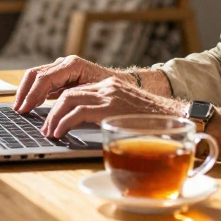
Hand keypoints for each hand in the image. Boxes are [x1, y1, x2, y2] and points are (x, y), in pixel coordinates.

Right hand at [14, 55, 118, 112]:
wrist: (123, 83)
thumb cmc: (113, 89)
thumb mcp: (95, 94)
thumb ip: (75, 99)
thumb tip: (60, 113)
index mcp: (72, 65)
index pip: (44, 78)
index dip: (32, 94)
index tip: (25, 108)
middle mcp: (64, 63)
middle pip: (35, 74)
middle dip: (24, 92)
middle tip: (18, 109)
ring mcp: (61, 67)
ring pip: (35, 76)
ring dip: (26, 92)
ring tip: (21, 108)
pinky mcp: (60, 75)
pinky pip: (42, 81)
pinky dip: (34, 92)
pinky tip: (31, 104)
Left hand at [41, 76, 185, 137]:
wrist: (181, 118)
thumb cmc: (156, 124)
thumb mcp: (127, 116)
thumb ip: (107, 117)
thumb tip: (87, 131)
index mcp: (110, 87)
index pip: (74, 88)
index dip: (56, 101)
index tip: (45, 113)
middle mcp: (107, 87)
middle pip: (67, 91)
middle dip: (48, 107)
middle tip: (40, 123)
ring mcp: (109, 95)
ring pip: (68, 99)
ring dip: (53, 117)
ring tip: (48, 132)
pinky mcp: (110, 106)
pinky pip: (78, 111)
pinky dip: (63, 123)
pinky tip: (58, 133)